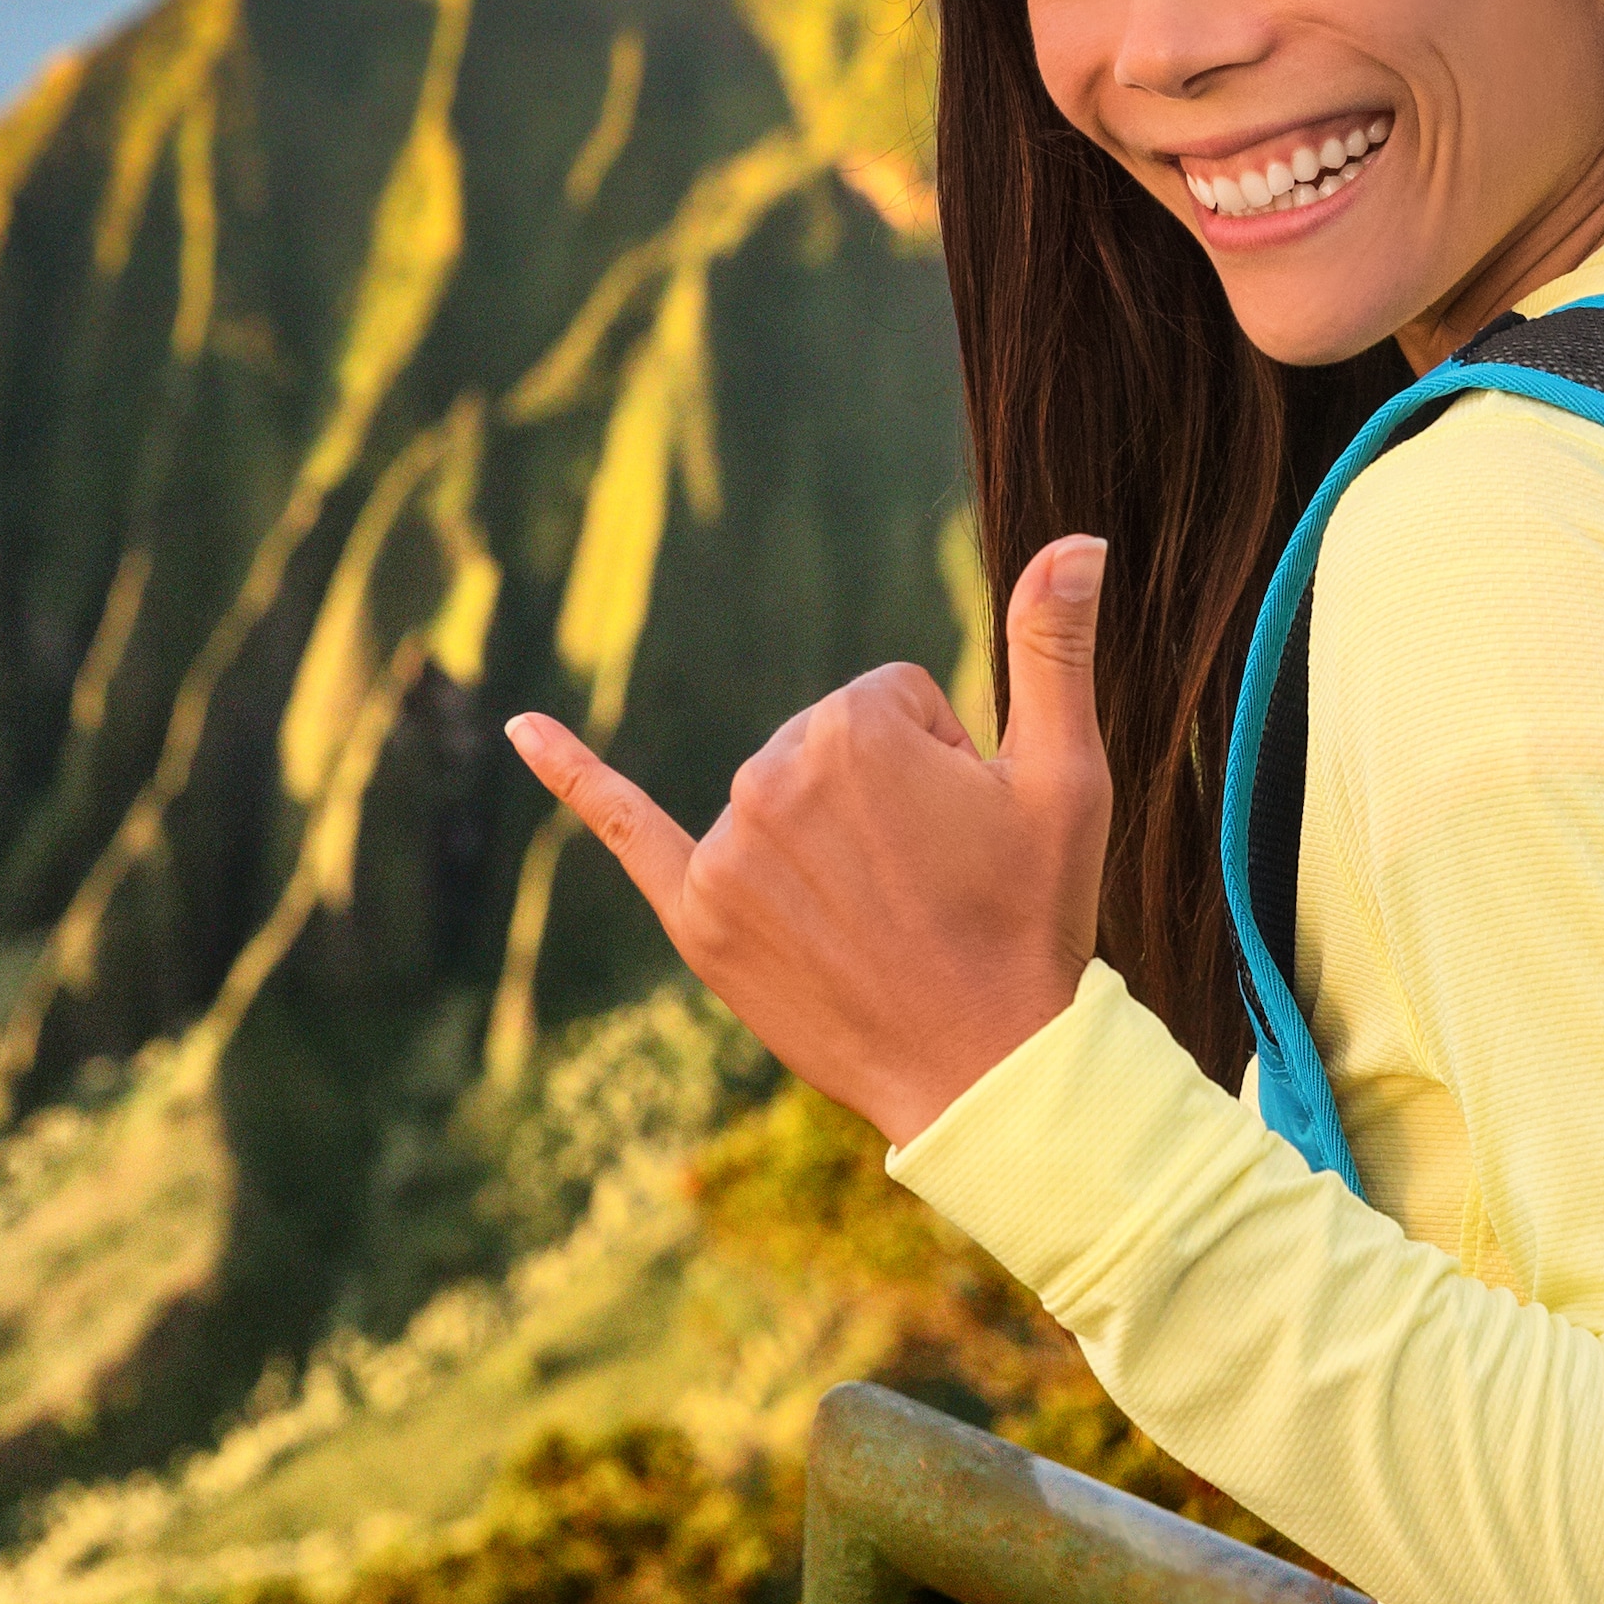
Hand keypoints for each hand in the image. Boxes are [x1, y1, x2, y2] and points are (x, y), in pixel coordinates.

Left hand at [505, 535, 1111, 1144]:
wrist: (987, 1068)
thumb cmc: (1035, 919)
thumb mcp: (1067, 775)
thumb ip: (1055, 643)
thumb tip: (1080, 536)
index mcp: (855, 728)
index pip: (893, 703)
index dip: (946, 762)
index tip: (966, 835)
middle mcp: (771, 776)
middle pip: (829, 745)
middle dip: (884, 800)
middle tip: (930, 886)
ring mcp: (726, 852)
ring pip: (779, 798)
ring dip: (827, 840)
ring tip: (882, 919)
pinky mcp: (696, 916)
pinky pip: (628, 827)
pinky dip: (575, 777)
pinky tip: (523, 729)